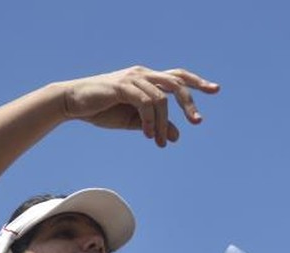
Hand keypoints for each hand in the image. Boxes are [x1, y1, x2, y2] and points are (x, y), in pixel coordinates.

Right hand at [57, 65, 219, 146]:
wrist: (73, 103)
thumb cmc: (103, 110)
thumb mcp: (135, 122)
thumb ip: (156, 125)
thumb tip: (178, 135)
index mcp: (147, 79)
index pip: (177, 76)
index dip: (197, 82)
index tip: (216, 90)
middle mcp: (143, 74)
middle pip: (176, 83)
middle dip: (189, 103)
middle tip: (197, 122)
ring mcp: (133, 78)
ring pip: (162, 98)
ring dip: (164, 123)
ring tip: (160, 142)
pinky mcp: (122, 86)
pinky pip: (145, 102)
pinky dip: (150, 120)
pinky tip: (148, 134)